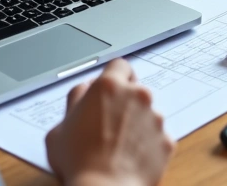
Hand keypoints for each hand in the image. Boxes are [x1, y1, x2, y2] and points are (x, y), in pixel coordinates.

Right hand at [45, 59, 173, 185]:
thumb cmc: (77, 161)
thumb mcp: (59, 128)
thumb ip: (75, 101)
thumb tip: (83, 91)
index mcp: (109, 87)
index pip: (120, 65)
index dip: (115, 76)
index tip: (111, 87)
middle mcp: (137, 96)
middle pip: (135, 90)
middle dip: (125, 103)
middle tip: (108, 123)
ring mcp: (155, 119)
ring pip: (148, 114)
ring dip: (137, 124)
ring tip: (118, 147)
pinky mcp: (166, 141)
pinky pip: (157, 138)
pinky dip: (147, 145)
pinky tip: (130, 159)